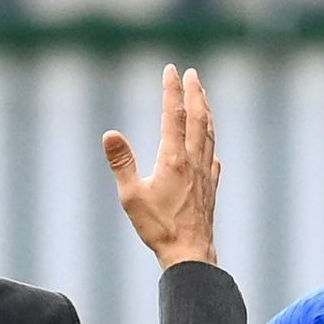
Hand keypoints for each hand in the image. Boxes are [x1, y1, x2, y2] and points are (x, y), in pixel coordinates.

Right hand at [104, 64, 220, 268]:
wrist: (190, 253)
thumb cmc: (158, 228)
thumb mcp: (131, 196)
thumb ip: (121, 163)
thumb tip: (110, 134)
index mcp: (174, 159)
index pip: (174, 115)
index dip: (172, 90)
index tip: (171, 69)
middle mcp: (193, 161)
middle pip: (198, 118)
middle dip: (195, 93)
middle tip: (193, 74)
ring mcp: (205, 175)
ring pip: (208, 135)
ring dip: (206, 112)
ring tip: (204, 98)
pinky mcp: (210, 189)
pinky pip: (213, 159)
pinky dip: (211, 145)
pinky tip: (210, 147)